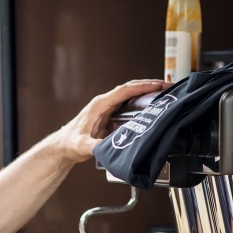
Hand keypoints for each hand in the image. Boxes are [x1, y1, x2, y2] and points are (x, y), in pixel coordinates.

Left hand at [50, 80, 169, 162]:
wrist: (64, 146)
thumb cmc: (70, 143)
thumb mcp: (81, 145)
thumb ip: (92, 145)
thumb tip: (104, 146)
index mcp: (100, 104)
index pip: (124, 90)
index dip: (142, 87)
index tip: (158, 86)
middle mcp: (105, 103)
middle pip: (131, 89)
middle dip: (150, 86)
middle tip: (169, 87)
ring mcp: (109, 108)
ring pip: (132, 96)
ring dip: (148, 94)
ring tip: (167, 95)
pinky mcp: (111, 115)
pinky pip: (130, 106)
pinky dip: (143, 104)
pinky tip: (154, 108)